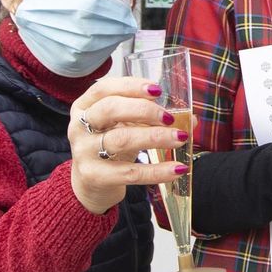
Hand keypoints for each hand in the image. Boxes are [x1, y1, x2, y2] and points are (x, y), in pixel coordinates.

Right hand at [68, 77, 189, 214]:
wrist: (90, 184)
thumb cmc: (110, 146)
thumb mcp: (125, 127)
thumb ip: (152, 118)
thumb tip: (191, 119)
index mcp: (85, 106)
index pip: (104, 88)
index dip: (131, 86)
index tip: (157, 90)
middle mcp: (79, 126)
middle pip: (110, 109)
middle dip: (144, 110)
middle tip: (170, 117)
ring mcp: (84, 152)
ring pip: (121, 139)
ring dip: (155, 137)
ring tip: (181, 138)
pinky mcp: (94, 176)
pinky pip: (129, 172)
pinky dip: (157, 171)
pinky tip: (177, 168)